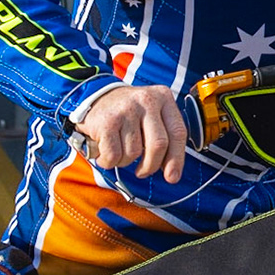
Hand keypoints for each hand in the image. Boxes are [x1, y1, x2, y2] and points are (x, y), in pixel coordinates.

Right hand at [73, 85, 188, 183]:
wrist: (96, 97)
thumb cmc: (129, 114)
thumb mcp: (152, 116)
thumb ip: (165, 138)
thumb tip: (172, 175)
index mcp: (163, 97)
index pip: (178, 132)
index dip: (176, 159)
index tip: (172, 177)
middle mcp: (146, 100)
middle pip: (158, 145)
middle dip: (151, 166)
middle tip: (142, 172)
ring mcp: (125, 109)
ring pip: (134, 152)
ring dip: (125, 161)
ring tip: (119, 149)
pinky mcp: (106, 121)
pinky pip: (113, 155)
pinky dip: (109, 161)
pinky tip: (105, 150)